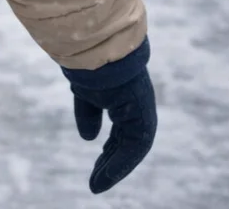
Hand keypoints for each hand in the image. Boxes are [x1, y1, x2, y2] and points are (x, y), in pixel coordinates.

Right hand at [63, 38, 156, 194]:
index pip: (122, 133)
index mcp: (125, 98)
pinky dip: (120, 162)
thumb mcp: (85, 91)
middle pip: (126, 142)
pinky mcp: (143, 113)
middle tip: (96, 180)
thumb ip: (89, 113)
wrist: (94, 43)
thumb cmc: (88, 62)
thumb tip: (89, 138)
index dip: (111, 152)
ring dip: (114, 167)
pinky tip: (105, 173)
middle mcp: (137, 106)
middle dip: (110, 162)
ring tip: (97, 184)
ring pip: (132, 147)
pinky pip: (135, 145)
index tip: (98, 169)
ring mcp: (142, 108)